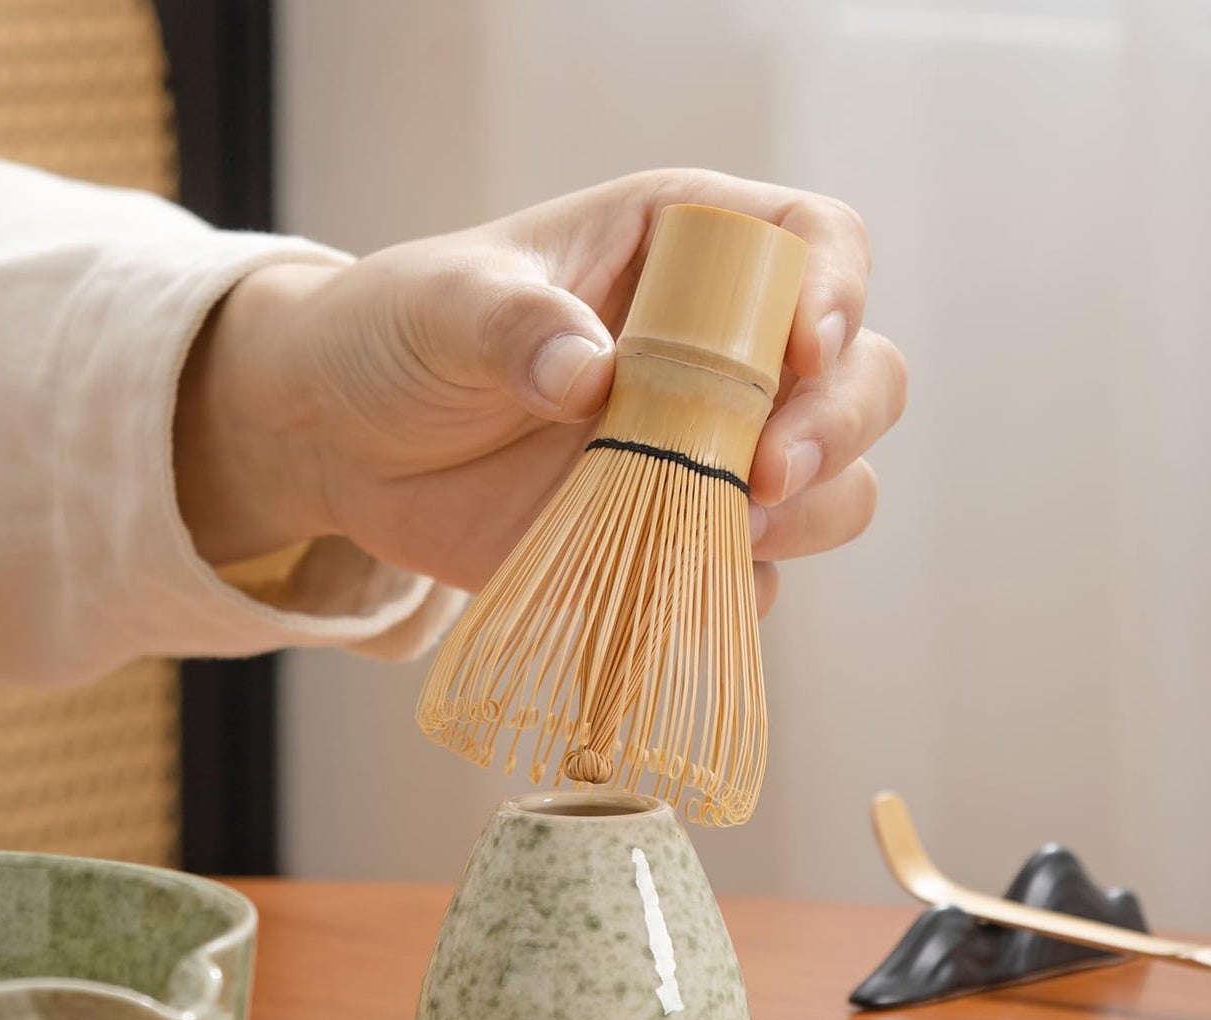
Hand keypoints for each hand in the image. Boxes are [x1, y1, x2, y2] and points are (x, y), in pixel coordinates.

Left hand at [175, 169, 906, 614]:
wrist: (350, 443)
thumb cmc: (399, 336)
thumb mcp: (441, 307)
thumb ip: (511, 324)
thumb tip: (589, 373)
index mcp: (682, 249)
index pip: (808, 241)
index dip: (831, 287)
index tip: (801, 348)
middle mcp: (720, 352)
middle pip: (859, 377)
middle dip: (836, 426)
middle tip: (763, 473)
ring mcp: (706, 453)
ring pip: (832, 489)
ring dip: (804, 515)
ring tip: (717, 528)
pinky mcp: (675, 538)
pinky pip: (752, 576)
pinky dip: (732, 588)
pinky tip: (668, 581)